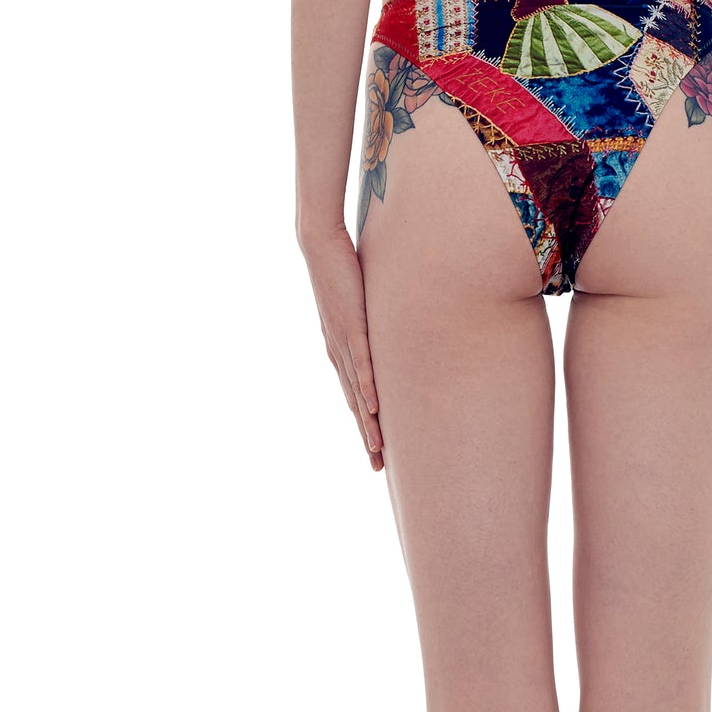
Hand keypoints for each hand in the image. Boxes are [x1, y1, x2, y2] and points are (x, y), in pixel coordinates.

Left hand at [299, 223, 384, 471]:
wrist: (319, 245)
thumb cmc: (341, 270)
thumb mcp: (361, 302)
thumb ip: (373, 320)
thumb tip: (391, 326)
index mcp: (339, 349)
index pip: (354, 394)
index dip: (364, 424)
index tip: (375, 449)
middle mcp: (338, 352)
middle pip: (354, 404)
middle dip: (365, 436)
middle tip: (377, 466)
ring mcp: (343, 341)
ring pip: (357, 391)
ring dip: (366, 422)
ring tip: (376, 448)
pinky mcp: (351, 325)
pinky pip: (361, 363)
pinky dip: (366, 387)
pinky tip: (374, 408)